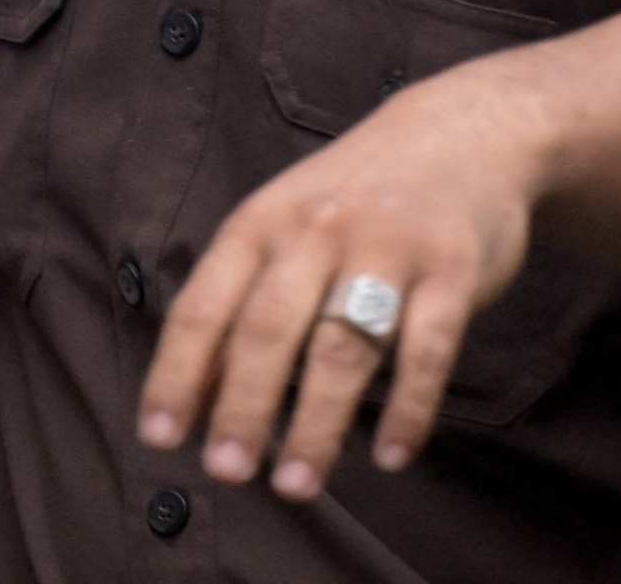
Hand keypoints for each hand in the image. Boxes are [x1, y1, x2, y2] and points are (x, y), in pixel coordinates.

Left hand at [138, 73, 542, 498]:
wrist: (460, 134)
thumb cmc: (352, 198)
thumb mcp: (284, 227)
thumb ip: (244, 300)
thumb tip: (200, 394)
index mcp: (259, 225)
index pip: (204, 306)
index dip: (178, 374)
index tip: (160, 437)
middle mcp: (314, 235)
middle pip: (267, 331)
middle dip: (242, 407)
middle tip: (227, 473)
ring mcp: (385, 251)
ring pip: (342, 348)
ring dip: (317, 424)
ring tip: (297, 485)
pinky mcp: (451, 272)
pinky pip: (427, 352)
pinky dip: (408, 408)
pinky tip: (391, 455)